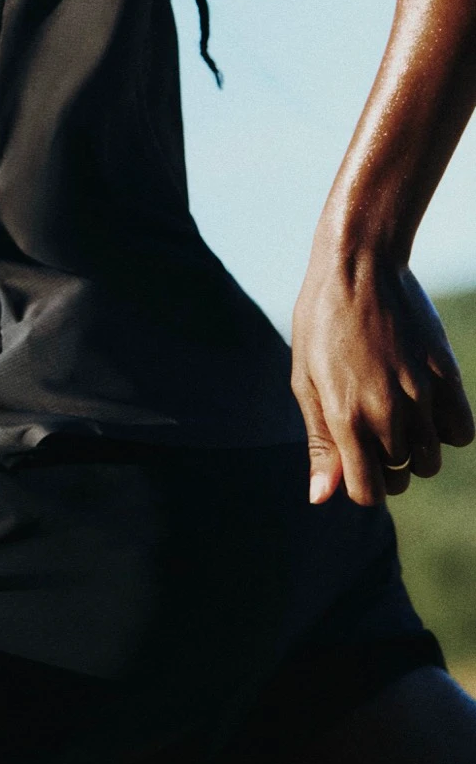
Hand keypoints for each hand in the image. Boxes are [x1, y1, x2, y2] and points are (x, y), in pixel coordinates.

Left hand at [292, 243, 474, 507]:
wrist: (359, 266)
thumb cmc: (321, 322)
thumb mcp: (303, 380)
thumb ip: (319, 443)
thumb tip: (322, 497)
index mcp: (345, 417)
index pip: (368, 493)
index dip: (359, 485)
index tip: (354, 461)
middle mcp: (387, 413)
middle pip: (398, 478)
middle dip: (383, 465)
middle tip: (369, 429)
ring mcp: (422, 396)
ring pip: (429, 461)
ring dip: (414, 450)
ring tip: (395, 414)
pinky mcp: (447, 377)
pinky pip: (460, 433)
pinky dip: (445, 430)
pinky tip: (424, 407)